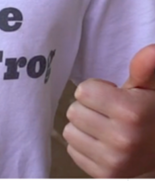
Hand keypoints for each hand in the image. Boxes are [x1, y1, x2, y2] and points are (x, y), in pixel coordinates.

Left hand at [64, 44, 154, 177]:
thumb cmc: (153, 115)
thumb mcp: (151, 90)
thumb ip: (146, 68)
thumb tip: (150, 50)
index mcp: (132, 112)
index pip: (83, 91)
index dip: (98, 91)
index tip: (116, 97)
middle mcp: (122, 139)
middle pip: (74, 111)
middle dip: (90, 109)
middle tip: (112, 114)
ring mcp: (113, 160)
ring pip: (70, 132)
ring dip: (85, 128)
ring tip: (108, 129)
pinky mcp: (105, 175)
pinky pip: (73, 151)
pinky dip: (85, 147)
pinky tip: (105, 145)